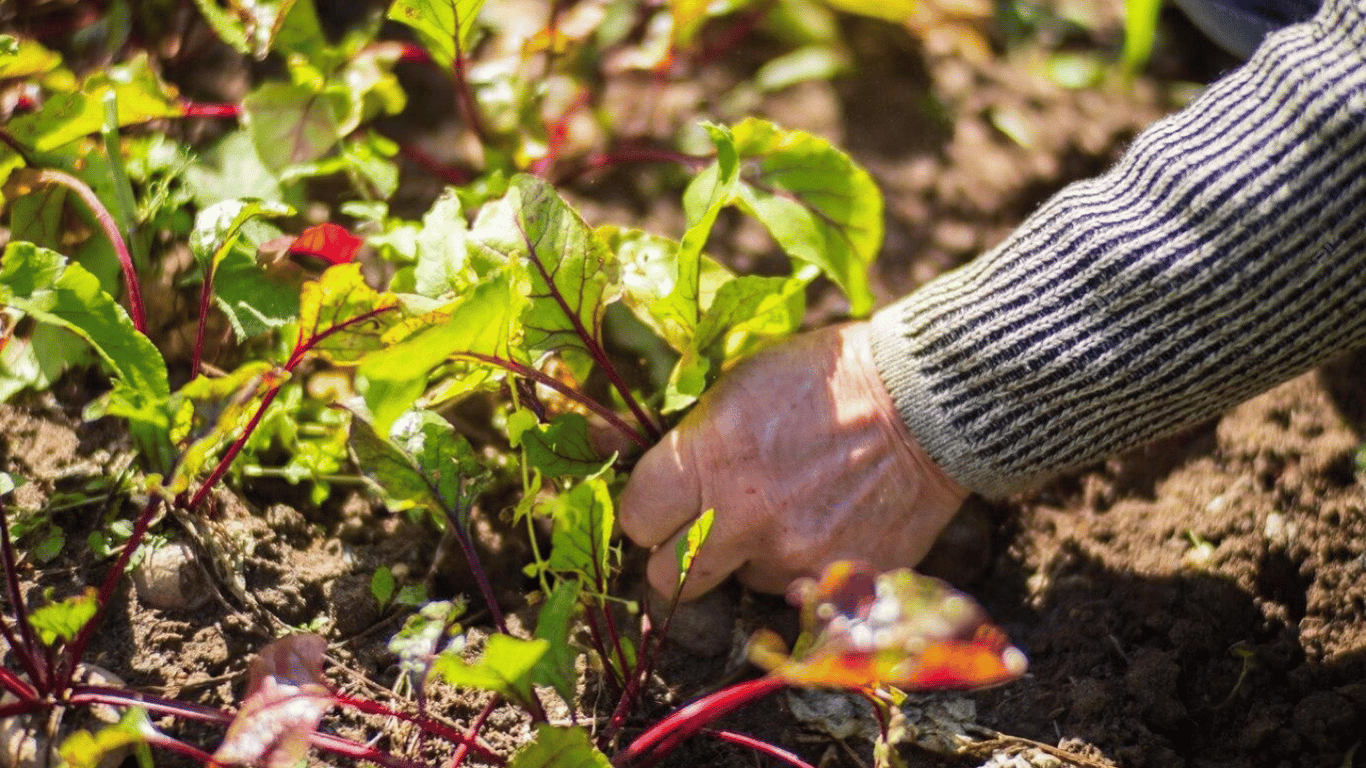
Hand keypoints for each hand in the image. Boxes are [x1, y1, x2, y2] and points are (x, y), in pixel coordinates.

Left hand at [618, 322, 968, 599]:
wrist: (925, 404)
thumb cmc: (829, 378)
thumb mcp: (743, 383)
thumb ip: (694, 437)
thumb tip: (648, 470)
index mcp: (708, 456)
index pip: (636, 518)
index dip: (646, 513)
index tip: (660, 508)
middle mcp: (740, 515)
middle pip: (668, 577)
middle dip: (675, 559)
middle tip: (695, 535)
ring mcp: (789, 554)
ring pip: (736, 582)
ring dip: (746, 558)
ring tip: (784, 510)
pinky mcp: (833, 578)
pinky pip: (792, 590)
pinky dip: (797, 566)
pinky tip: (821, 522)